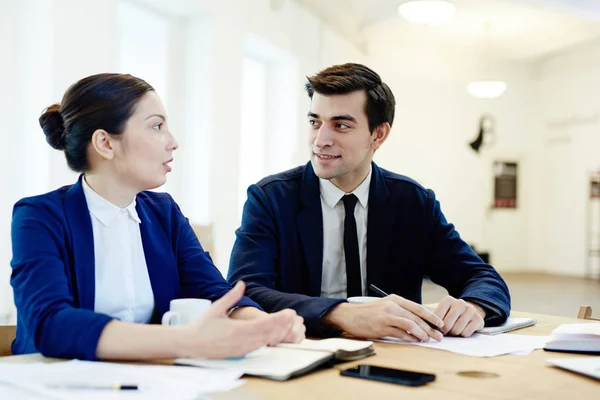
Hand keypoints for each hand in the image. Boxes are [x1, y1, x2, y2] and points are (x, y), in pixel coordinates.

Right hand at [180, 281, 295, 357]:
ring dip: (278, 334)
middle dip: (282, 325)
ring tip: (289, 325)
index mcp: (237, 330)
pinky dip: (269, 341)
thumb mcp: (217, 308)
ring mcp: (241, 349)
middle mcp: (241, 342)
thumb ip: (232, 296)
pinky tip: (277, 335)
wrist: (190, 344)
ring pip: (266, 342)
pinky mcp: (240, 354)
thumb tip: (241, 283)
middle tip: (294, 317)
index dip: (278, 319)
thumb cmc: (203, 325)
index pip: (264, 325)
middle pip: (269, 334)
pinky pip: (259, 347)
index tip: (289, 313)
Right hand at [322, 295, 443, 341]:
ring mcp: (386, 316)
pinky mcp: (381, 327)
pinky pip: (400, 333)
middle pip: (416, 317)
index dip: (431, 316)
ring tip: (428, 340)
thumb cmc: (367, 313)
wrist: (349, 315)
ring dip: (421, 334)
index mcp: (395, 299)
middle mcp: (392, 306)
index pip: (418, 307)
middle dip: (430, 328)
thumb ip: (400, 311)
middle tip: (439, 336)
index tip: (440, 324)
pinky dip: (409, 338)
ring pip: (410, 324)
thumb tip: (418, 322)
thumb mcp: (385, 306)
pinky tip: (414, 341)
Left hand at [434, 296, 485, 336]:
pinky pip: (466, 333)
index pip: (437, 317)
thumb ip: (434, 318)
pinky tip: (463, 329)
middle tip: (446, 332)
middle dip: (445, 331)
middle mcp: (460, 303)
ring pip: (457, 330)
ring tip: (454, 330)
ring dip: (454, 334)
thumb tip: (430, 328)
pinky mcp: (478, 319)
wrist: (469, 312)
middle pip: (447, 325)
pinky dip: (463, 335)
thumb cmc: (451, 314)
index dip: (436, 326)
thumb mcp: (442, 313)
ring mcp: (470, 310)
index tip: (438, 328)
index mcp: (448, 300)